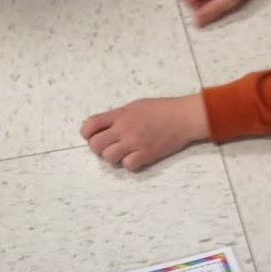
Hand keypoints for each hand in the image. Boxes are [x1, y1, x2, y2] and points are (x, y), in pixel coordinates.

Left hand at [80, 93, 209, 170]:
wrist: (183, 117)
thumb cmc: (161, 109)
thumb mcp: (135, 106)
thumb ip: (118, 116)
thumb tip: (105, 127)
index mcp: (120, 114)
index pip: (91, 125)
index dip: (87, 133)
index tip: (93, 136)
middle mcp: (124, 128)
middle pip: (95, 144)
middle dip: (98, 148)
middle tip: (109, 147)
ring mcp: (135, 142)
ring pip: (108, 157)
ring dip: (112, 158)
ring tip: (122, 153)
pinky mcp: (146, 154)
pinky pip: (127, 165)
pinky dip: (129, 164)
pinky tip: (136, 158)